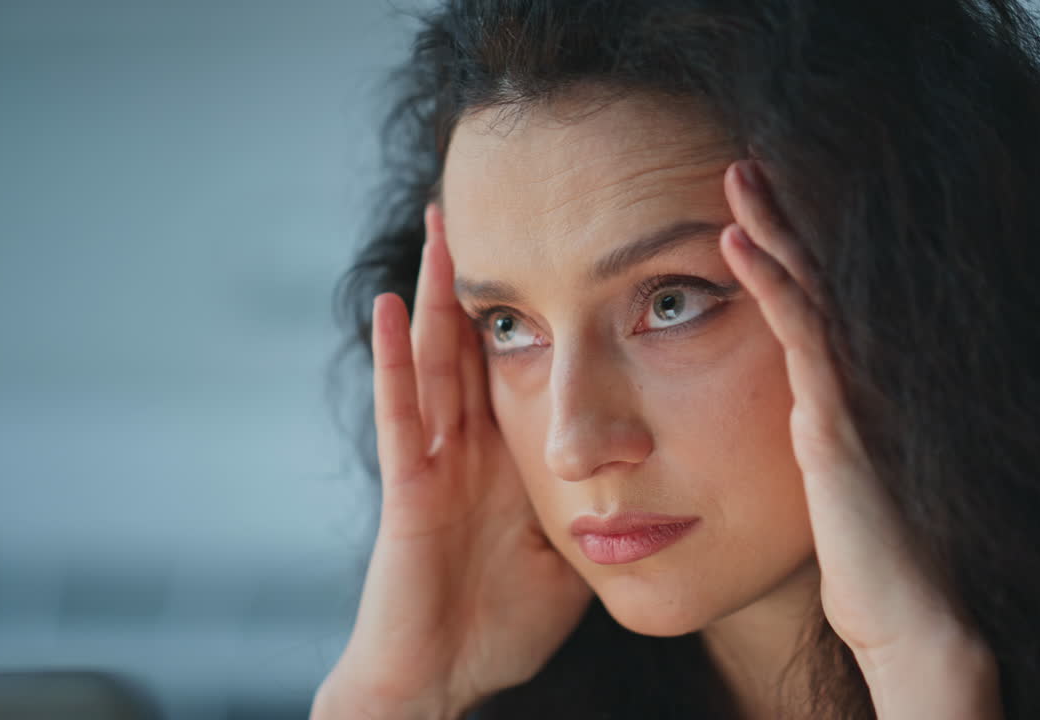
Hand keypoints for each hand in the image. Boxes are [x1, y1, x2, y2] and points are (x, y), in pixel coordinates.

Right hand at [316, 203, 592, 718]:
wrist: (447, 678)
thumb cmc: (505, 623)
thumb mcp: (570, 549)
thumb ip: (596, 503)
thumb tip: (650, 473)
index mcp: (508, 455)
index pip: (522, 364)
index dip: (533, 307)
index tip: (554, 248)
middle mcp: (470, 445)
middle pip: (475, 343)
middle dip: (482, 277)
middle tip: (488, 201)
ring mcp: (436, 461)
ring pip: (435, 360)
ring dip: (435, 291)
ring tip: (439, 222)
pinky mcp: (409, 489)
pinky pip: (401, 416)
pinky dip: (395, 362)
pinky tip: (389, 306)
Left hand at [718, 159, 982, 667]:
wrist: (910, 620)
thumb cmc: (869, 571)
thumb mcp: (829, 497)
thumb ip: (817, 455)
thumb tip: (797, 443)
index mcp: (838, 400)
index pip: (809, 307)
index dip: (783, 251)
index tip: (746, 207)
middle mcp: (848, 385)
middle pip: (812, 281)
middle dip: (778, 219)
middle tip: (742, 164)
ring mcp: (847, 396)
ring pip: (808, 291)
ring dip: (770, 228)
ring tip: (737, 172)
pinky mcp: (836, 418)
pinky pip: (798, 332)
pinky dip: (767, 280)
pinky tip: (733, 239)